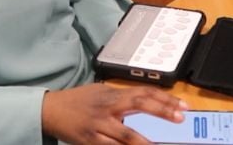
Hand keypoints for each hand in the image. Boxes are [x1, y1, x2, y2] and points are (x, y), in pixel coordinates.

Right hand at [41, 83, 188, 143]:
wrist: (50, 110)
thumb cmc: (78, 101)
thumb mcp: (102, 92)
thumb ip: (123, 97)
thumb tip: (149, 101)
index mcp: (113, 94)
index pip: (144, 92)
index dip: (165, 99)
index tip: (182, 106)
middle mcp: (108, 107)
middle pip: (139, 105)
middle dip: (161, 111)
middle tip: (180, 118)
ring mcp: (99, 125)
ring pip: (126, 134)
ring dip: (145, 142)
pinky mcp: (90, 141)